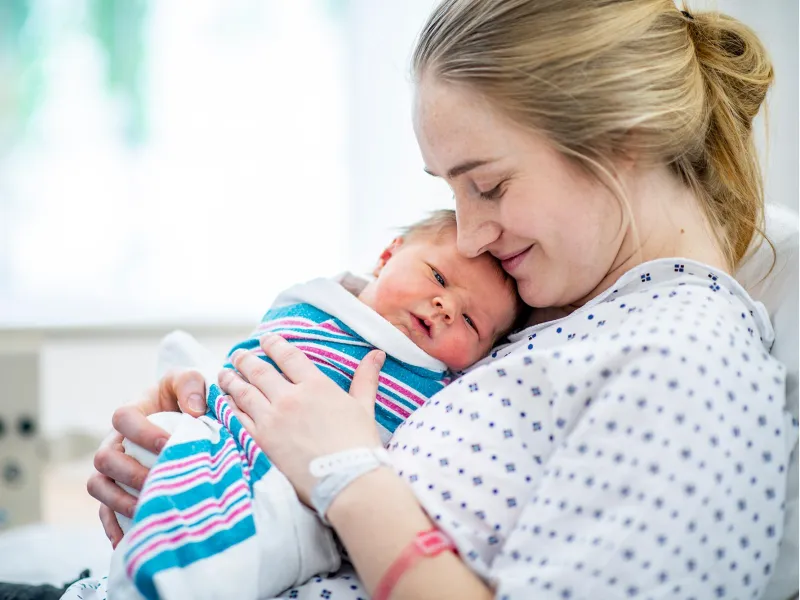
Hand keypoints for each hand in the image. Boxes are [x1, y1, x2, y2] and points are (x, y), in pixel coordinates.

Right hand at [86, 368, 206, 546]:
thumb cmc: (187, 398)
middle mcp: (116, 441)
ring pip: (98, 486)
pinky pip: (104, 511)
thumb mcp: (192, 381)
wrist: (189, 419)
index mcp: (133, 412)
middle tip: (158, 481)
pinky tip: (131, 540)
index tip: (167, 444)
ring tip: (147, 509)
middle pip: (104, 458)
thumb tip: (193, 410)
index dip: (141, 432)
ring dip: (118, 500)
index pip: (122, 418)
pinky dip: (114, 526)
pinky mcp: (118, 491)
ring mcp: (114, 468)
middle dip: (130, 472)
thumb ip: (191, 384)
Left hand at [218, 334, 384, 503]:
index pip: (289, 356)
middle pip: (260, 371)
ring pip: (244, 392)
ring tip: (224, 374)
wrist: (346, 479)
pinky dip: (228, 407)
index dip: (274, 345)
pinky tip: (223, 402)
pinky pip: (238, 418)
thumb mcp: (364, 407)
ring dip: (232, 380)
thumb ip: (366, 379)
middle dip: (246, 360)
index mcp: (316, 385)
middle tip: (237, 355)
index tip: (265, 340)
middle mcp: (290, 398)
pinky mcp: (260, 440)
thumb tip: (377, 354)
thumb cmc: (359, 445)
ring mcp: (272, 419)